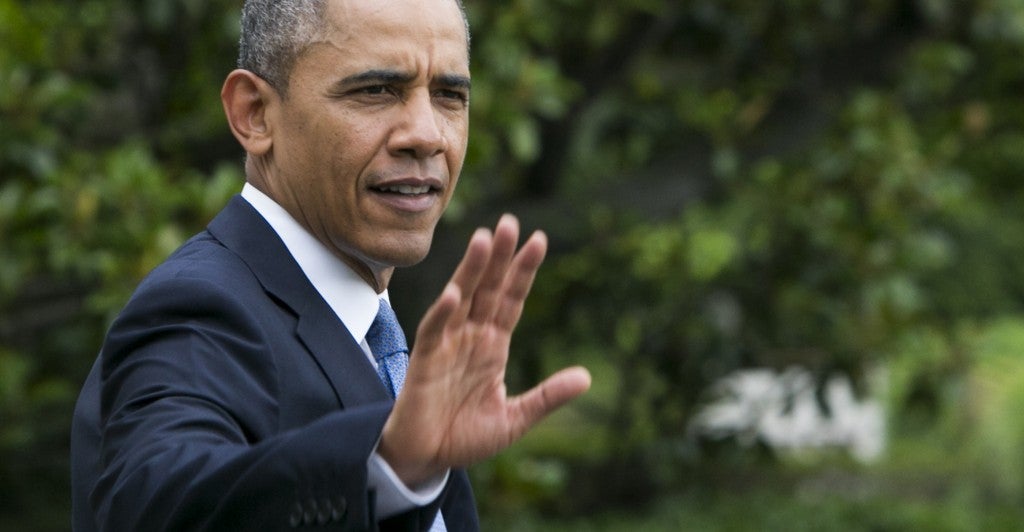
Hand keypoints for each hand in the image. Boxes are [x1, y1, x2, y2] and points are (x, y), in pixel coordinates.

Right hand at [378, 214, 591, 485]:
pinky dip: (443, 313)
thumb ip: (547, 397)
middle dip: (499, 256)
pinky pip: (434, 331)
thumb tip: (586, 377)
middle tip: (510, 222)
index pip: (511, 299)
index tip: (539, 240)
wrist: (425, 460)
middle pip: (487, 288)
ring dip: (471, 270)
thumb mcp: (515, 418)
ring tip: (483, 239)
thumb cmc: (465, 437)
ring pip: (461, 298)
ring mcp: (447, 345)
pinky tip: (454, 294)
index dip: (523, 271)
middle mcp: (471, 337)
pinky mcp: (425, 361)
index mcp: (493, 345)